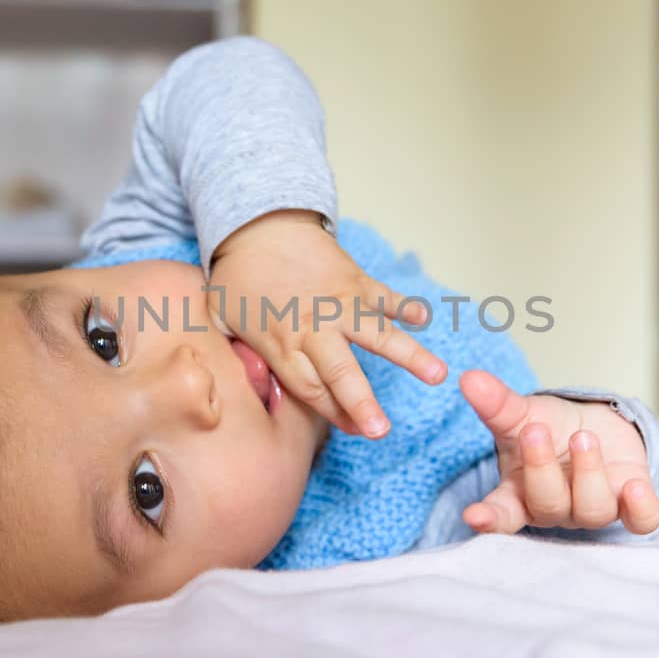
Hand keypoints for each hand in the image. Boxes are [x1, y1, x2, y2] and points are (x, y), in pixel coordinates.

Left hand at [209, 211, 446, 436]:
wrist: (258, 224)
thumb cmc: (238, 277)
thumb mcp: (220, 321)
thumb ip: (233, 355)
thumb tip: (234, 386)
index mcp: (282, 345)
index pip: (311, 390)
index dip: (334, 414)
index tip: (357, 432)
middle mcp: (315, 328)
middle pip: (341, 372)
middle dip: (361, 403)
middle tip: (382, 430)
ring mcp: (340, 303)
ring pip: (378, 333)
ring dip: (409, 355)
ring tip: (438, 375)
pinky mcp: (356, 279)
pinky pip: (386, 296)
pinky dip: (406, 306)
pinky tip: (424, 319)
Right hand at [459, 369, 658, 535]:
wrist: (595, 427)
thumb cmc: (552, 430)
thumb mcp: (522, 414)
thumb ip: (497, 403)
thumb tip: (469, 378)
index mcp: (520, 494)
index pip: (502, 514)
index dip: (489, 518)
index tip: (474, 516)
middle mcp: (555, 509)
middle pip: (547, 505)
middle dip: (541, 468)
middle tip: (535, 432)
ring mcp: (593, 509)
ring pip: (591, 509)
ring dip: (588, 472)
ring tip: (583, 438)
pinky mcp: (631, 505)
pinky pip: (640, 520)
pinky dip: (641, 508)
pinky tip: (635, 487)